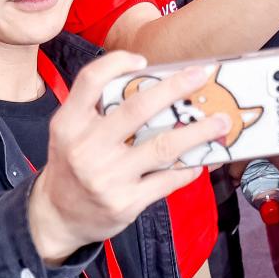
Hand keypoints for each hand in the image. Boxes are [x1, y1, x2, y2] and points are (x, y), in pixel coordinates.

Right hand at [26, 53, 230, 263]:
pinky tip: (203, 159)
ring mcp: (107, 177)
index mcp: (69, 124)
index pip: (90, 81)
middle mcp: (86, 148)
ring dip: (198, 132)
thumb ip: (97, 109)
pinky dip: (190, 168)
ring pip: (163, 147)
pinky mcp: (126, 202)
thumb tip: (151, 81)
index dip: (117, 63)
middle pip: (137, 109)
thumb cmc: (72, 164)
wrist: (57, 216)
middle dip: (174, 89)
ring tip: (221, 121)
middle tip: (200, 75)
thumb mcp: (70, 132)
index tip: (143, 61)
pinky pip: (168, 180)